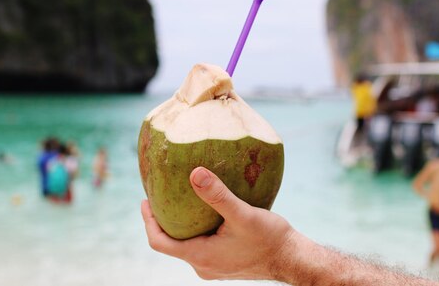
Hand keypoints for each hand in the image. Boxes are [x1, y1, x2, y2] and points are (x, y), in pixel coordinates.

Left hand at [141, 167, 295, 280]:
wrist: (292, 259)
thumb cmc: (270, 239)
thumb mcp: (242, 214)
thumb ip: (217, 195)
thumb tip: (195, 173)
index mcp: (200, 256)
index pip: (159, 242)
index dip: (148, 222)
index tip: (145, 200)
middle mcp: (203, 265)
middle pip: (171, 243)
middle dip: (163, 219)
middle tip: (161, 195)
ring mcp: (214, 266)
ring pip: (187, 244)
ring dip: (181, 224)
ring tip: (181, 199)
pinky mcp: (224, 262)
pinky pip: (201, 245)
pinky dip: (197, 228)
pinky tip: (207, 211)